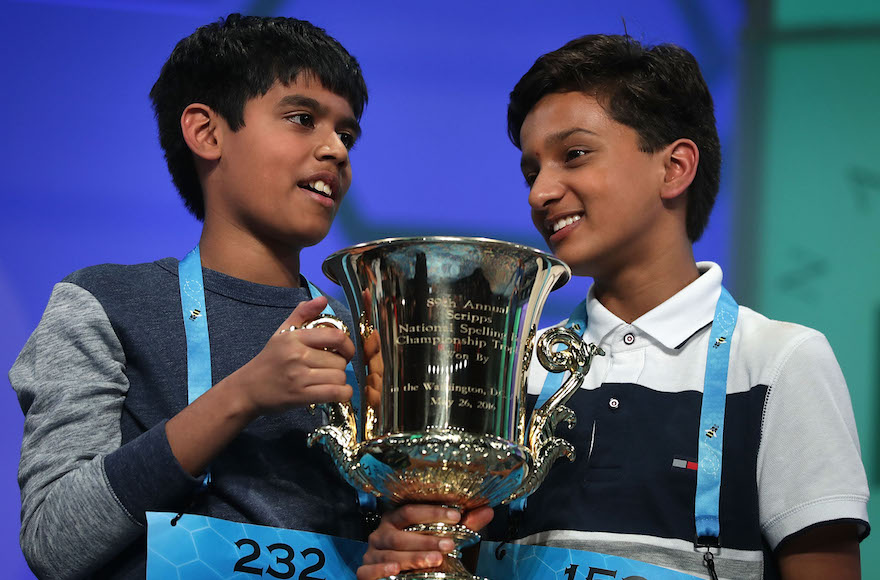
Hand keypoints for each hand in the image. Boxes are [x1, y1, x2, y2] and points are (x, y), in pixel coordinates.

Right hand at [228, 296, 355, 416]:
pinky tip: (339, 393)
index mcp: (295, 337)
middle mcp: (297, 355)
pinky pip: (334, 393)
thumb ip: (303, 313)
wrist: (247, 389)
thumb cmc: (269, 360)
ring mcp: (298, 376)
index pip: (335, 336)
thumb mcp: (282, 332)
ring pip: (339, 377)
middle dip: (340, 366)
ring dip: (340, 381)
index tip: (345, 352)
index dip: (348, 345)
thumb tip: (323, 299)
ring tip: (328, 381)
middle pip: (339, 360)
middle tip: (330, 369)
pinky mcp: (300, 396)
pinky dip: (343, 393)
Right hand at [357, 505, 493, 579]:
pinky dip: (382, 570)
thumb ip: (464, 527)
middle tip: (449, 544)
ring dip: (412, 556)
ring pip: (389, 551)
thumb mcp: (445, 543)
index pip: (411, 510)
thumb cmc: (424, 557)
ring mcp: (371, 552)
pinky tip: (397, 570)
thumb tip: (487, 510)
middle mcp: (381, 532)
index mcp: (396, 518)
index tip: (457, 516)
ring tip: (435, 560)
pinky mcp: (364, 572)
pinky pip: (368, 570)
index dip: (433, 512)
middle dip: (426, 539)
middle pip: (400, 532)